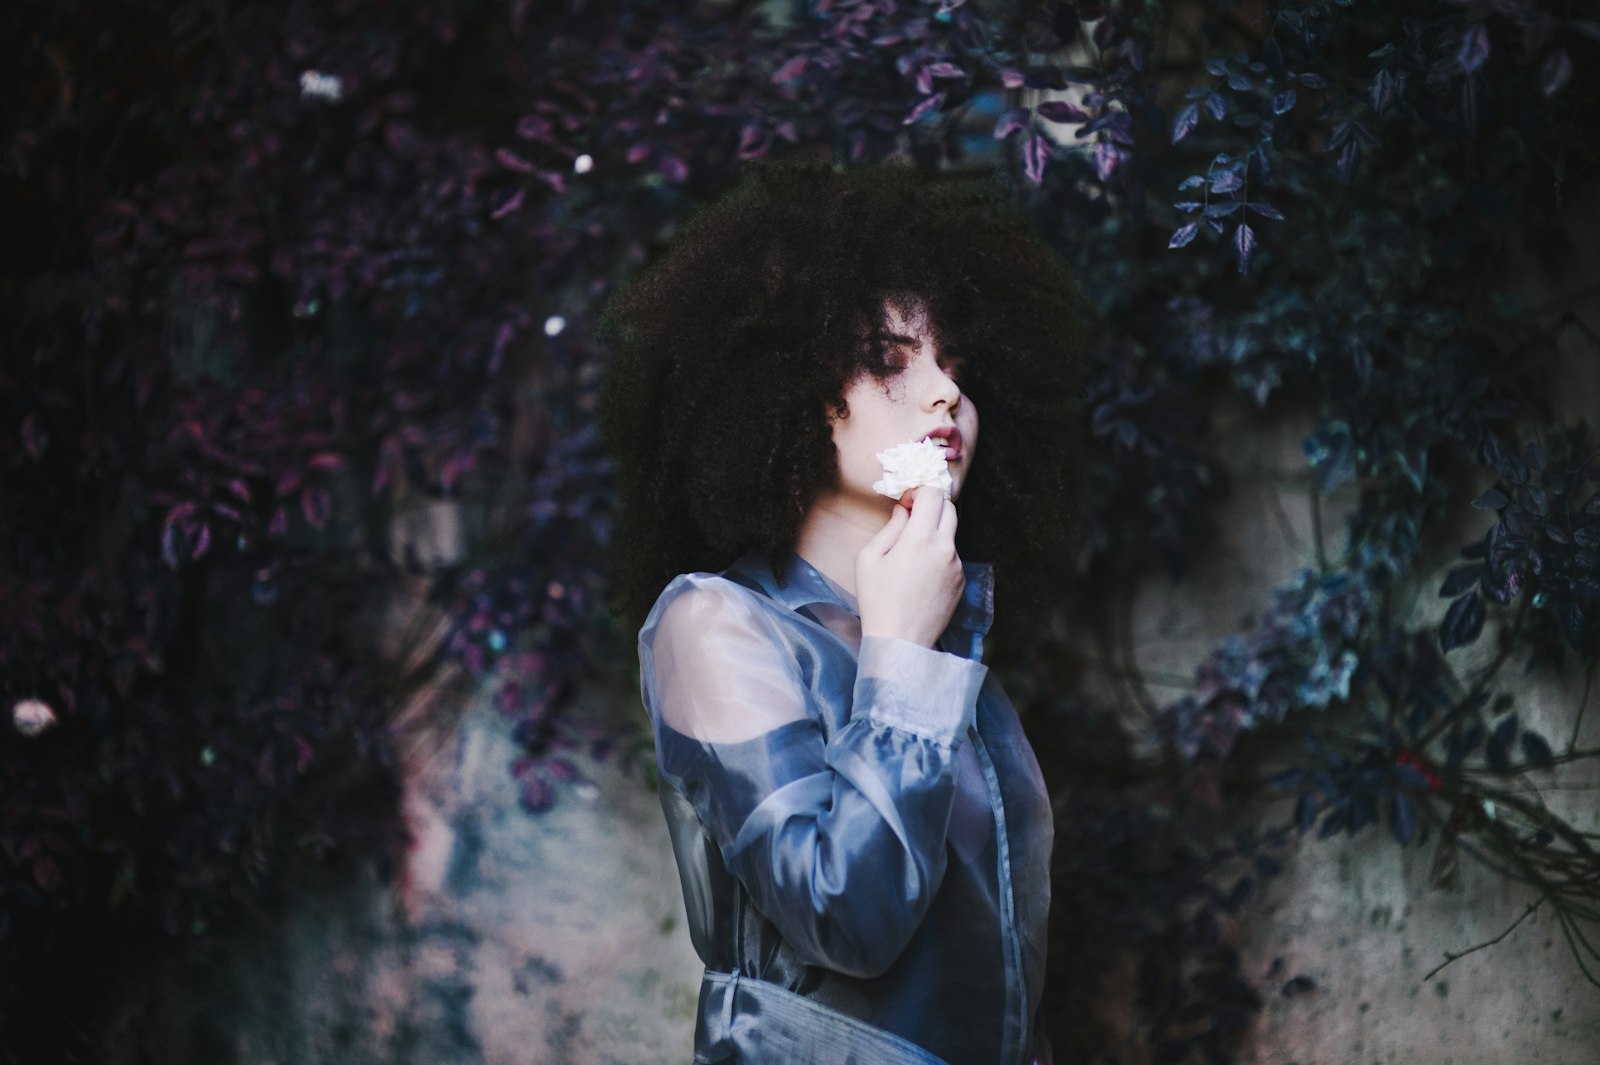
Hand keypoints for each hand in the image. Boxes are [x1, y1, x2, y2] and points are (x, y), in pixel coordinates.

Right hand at [856, 485, 963, 647]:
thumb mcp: (869, 559)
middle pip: (949, 508)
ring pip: (951, 534)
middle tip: (912, 520)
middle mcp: (945, 548)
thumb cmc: (878, 601)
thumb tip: (903, 512)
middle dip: (931, 507)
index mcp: (921, 539)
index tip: (905, 504)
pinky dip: (939, 555)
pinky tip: (920, 575)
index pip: (933, 494)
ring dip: (935, 532)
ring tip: (912, 554)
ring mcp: (957, 566)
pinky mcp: (961, 581)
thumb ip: (889, 528)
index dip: (918, 492)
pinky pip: (952, 556)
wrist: (900, 641)